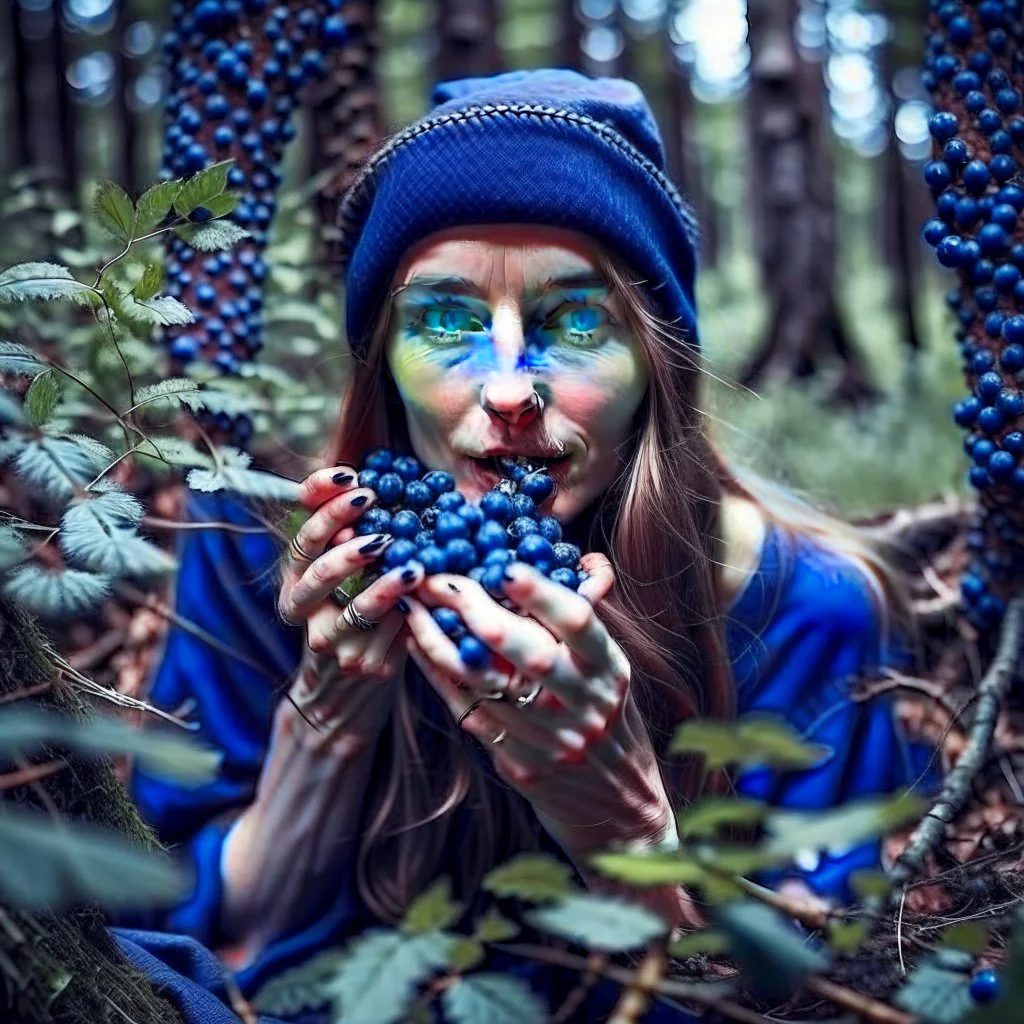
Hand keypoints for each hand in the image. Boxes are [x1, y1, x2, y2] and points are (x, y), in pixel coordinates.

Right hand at [278, 466, 425, 695]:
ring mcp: (332, 642)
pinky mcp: (365, 665)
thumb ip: (347, 521)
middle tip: (378, 524)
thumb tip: (359, 472)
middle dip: (348, 548)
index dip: (322, 504)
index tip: (352, 479)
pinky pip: (391, 638)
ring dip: (384, 589)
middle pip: (318, 575)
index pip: (302, 536)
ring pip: (356, 612)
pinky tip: (427, 599)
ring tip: (410, 569)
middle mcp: (304, 610)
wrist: (353, 679)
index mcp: (294, 577)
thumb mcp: (346, 558)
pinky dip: (411, 615)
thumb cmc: (355, 598)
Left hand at [401, 554, 675, 858]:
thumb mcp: (612, 670)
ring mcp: (549, 739)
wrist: (616, 808)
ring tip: (413, 606)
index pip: (579, 624)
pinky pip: (468, 711)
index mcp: (609, 670)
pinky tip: (418, 644)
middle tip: (440, 579)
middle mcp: (583, 705)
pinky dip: (438, 674)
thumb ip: (587, 623)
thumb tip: (581, 561)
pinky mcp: (518, 764)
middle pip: (529, 653)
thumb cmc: (610, 720)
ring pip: (486, 683)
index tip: (505, 566)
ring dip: (440, 640)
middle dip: (478, 610)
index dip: (542, 593)